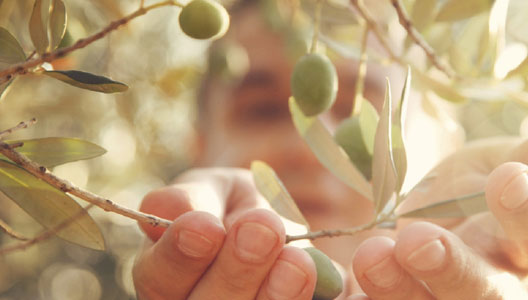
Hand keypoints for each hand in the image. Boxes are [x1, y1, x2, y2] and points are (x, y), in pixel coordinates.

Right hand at [132, 168, 317, 299]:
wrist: (288, 231)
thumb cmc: (240, 208)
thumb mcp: (219, 191)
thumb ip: (196, 197)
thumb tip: (168, 206)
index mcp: (169, 279)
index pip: (160, 279)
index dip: (179, 256)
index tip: (205, 227)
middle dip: (235, 272)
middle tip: (263, 229)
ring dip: (277, 296)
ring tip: (297, 261)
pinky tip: (344, 276)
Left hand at [349, 130, 527, 298]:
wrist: (423, 223)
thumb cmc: (468, 193)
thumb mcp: (496, 165)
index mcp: (520, 244)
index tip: (509, 177)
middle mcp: (488, 284)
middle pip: (481, 291)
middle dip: (451, 269)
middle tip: (417, 240)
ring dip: (396, 288)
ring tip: (369, 255)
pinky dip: (358, 299)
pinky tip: (332, 287)